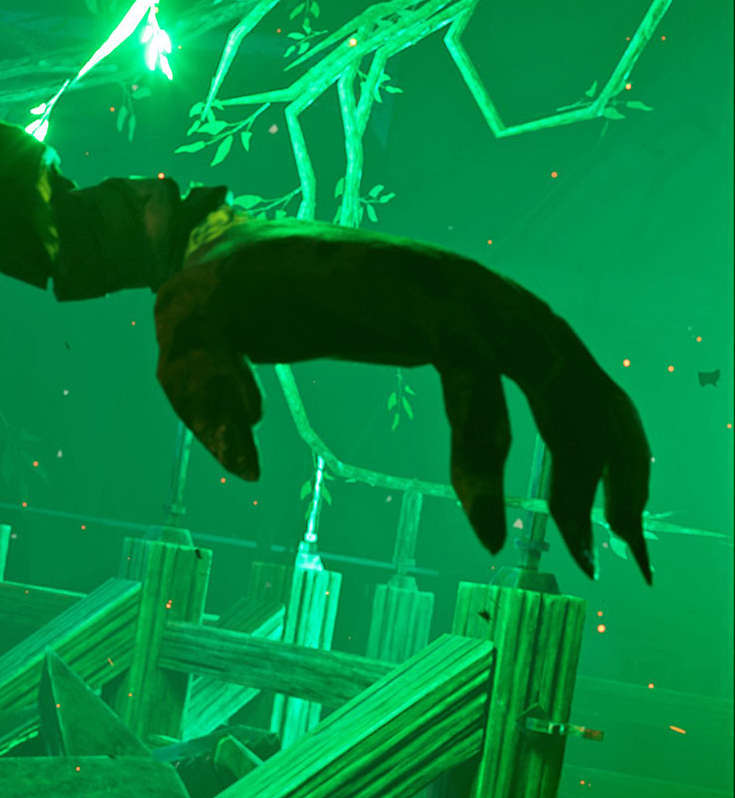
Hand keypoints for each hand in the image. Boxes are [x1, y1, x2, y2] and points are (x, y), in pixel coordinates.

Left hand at [153, 218, 649, 577]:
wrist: (232, 246)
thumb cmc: (214, 291)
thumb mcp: (186, 335)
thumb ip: (207, 389)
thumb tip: (247, 462)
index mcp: (394, 285)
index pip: (473, 361)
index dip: (486, 442)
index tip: (481, 528)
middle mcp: (455, 286)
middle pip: (555, 368)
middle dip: (587, 458)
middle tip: (592, 552)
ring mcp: (476, 301)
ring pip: (575, 373)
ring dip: (610, 452)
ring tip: (611, 543)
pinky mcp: (478, 325)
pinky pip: (556, 377)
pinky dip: (589, 432)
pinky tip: (591, 499)